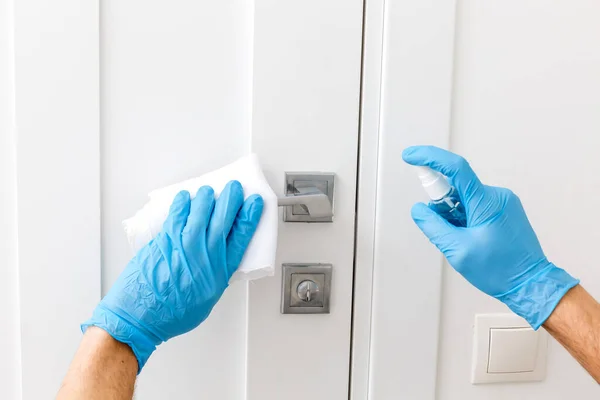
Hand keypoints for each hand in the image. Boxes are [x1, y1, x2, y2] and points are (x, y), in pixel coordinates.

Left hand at [82, 181, 263, 371]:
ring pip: (202, 209)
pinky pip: (178, 212)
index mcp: (220, 270)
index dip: (250, 215)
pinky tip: (186, 197)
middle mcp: (205, 253)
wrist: (140, 316)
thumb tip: (218, 259)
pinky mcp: (166, 238)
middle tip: (234, 188)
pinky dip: (183, 201)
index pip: (242, 234)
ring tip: (208, 192)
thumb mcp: (208, 297)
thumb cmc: (172, 313)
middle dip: (231, 197)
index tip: (254, 202)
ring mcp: (185, 243)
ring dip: (207, 196)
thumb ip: (217, 274)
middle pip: (224, 216)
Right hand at [402, 145, 577, 328]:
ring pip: (464, 198)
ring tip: (462, 240)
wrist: (530, 283)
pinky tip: (469, 237)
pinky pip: (474, 205)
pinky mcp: (504, 210)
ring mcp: (502, 202)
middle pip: (456, 187)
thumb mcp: (457, 250)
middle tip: (444, 228)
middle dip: (441, 205)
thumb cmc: (501, 270)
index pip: (455, 168)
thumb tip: (419, 210)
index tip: (411, 156)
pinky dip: (463, 217)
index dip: (430, 158)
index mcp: (486, 202)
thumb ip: (433, 226)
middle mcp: (497, 196)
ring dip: (453, 214)